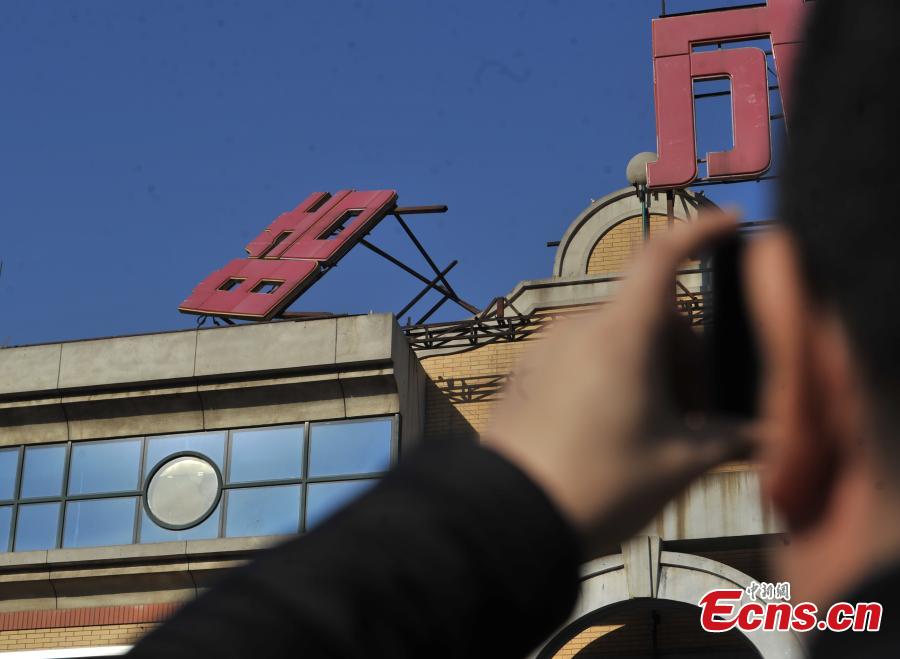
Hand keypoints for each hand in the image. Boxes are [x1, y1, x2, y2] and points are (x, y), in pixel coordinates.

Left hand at [483, 212, 753, 554]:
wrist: (507, 518)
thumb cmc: (600, 485)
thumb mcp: (677, 464)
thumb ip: (725, 439)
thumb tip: (761, 435)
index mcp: (621, 334)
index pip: (662, 256)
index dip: (698, 231)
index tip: (727, 222)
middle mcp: (579, 327)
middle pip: (648, 315)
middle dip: (682, 353)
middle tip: (695, 413)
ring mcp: (545, 349)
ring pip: (614, 338)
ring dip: (646, 368)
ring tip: (655, 429)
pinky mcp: (524, 373)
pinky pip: (580, 358)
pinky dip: (609, 376)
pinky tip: (611, 428)